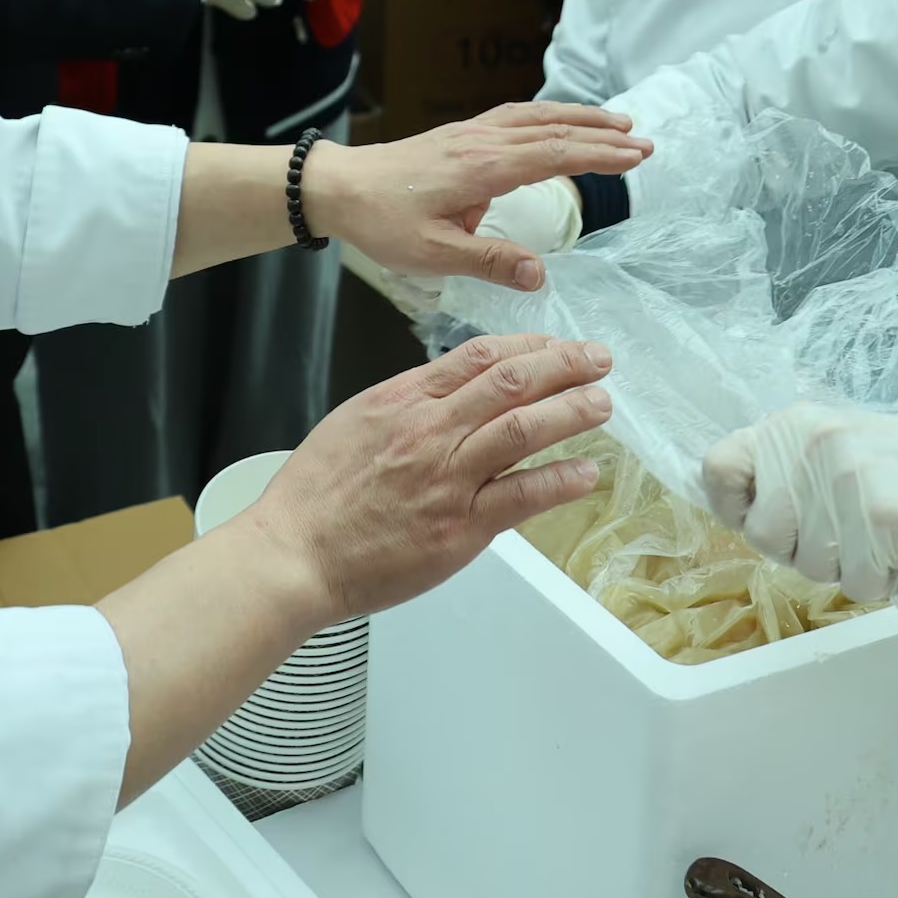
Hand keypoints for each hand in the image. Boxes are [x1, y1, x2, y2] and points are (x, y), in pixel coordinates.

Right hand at [242, 334, 615, 627]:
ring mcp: (447, 479)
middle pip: (511, 383)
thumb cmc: (316, 494)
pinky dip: (559, 482)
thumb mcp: (356, 420)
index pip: (478, 356)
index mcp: (403, 400)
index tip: (555, 345)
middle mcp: (430, 431)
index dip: (527, 346)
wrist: (295, 552)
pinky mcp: (458, 528)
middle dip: (563, 365)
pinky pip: (520, 497)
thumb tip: (450, 387)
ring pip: (523, 429)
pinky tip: (587, 474)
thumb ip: (407, 402)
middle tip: (598, 359)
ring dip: (571, 412)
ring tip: (602, 404)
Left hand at [303, 102, 649, 291]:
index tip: (637, 156)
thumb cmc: (381, 222)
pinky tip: (558, 122)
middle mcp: (482, 141)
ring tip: (616, 123)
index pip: (555, 155)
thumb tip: (540, 275)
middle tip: (644, 142)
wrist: (339, 187)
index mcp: (482, 168)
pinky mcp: (460, 134)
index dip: (600, 156)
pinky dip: (548, 115)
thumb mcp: (433, 254)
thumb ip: (488, 262)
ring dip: (579, 118)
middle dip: (602, 134)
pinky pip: (515, 116)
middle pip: (554, 130)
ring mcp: (471, 133)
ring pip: (536, 116)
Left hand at [702, 403, 897, 606]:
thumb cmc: (886, 466)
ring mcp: (847, 481)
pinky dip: (878, 580)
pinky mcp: (884, 519)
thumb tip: (735, 511)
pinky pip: (857, 583)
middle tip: (835, 535)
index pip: (719, 469)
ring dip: (841, 567)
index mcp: (788, 429)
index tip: (758, 518)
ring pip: (810, 567)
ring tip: (870, 536)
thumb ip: (778, 471)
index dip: (732, 507)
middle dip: (796, 550)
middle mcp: (810, 448)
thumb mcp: (821, 446)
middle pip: (762, 536)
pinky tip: (895, 550)